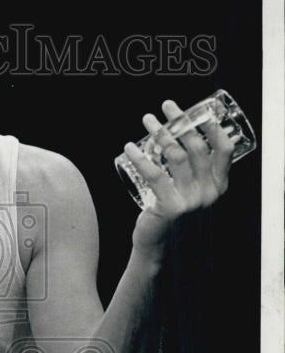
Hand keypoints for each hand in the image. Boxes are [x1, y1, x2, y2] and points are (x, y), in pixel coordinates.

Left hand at [125, 99, 233, 258]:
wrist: (159, 246)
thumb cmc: (172, 214)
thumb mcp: (191, 191)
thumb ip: (194, 170)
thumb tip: (180, 135)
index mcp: (218, 185)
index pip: (224, 149)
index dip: (212, 126)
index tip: (197, 108)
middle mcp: (209, 192)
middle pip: (196, 146)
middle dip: (181, 121)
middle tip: (166, 106)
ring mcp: (191, 200)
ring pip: (175, 156)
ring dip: (160, 133)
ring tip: (147, 120)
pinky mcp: (171, 206)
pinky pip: (154, 174)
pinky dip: (140, 158)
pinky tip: (129, 148)